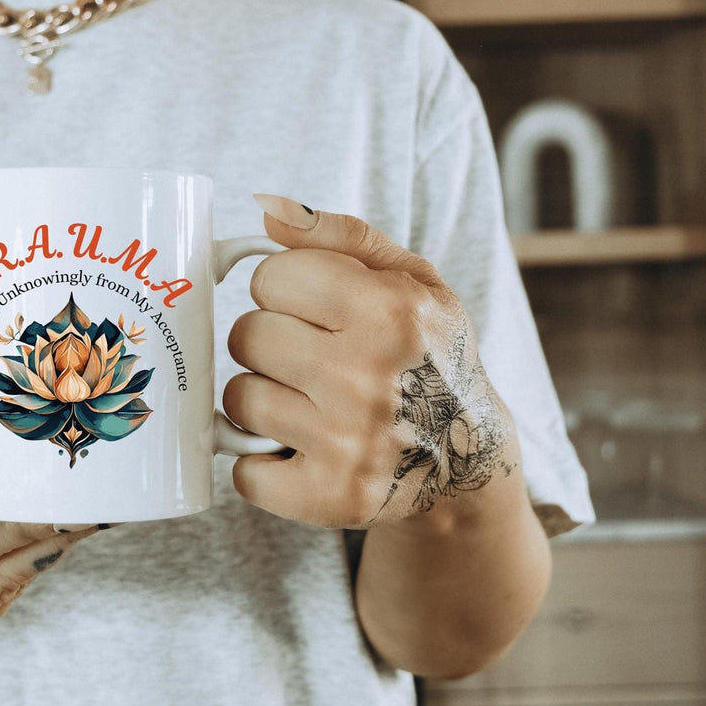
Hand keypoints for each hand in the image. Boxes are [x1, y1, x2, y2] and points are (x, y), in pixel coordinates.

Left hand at [223, 195, 517, 529]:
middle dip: (269, 343)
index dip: (285, 290)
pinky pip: (243, 472)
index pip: (270, 277)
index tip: (313, 309)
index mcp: (389, 312)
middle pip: (246, 336)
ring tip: (307, 403)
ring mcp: (347, 444)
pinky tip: (298, 451)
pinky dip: (260, 465)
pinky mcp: (330, 497)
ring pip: (238, 399)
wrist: (466, 460)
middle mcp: (368, 377)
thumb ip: (339, 235)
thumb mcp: (410, 279)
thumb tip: (267, 208)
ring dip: (262, 400)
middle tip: (309, 359)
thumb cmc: (427, 355)